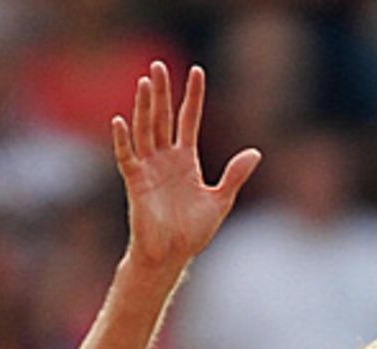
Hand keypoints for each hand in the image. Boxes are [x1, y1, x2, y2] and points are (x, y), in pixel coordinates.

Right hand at [113, 61, 259, 276]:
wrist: (171, 257)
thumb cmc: (192, 233)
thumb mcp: (220, 201)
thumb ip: (234, 176)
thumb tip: (256, 153)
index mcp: (185, 160)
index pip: (188, 119)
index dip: (193, 96)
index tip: (197, 71)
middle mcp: (165, 158)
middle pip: (162, 117)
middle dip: (162, 92)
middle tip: (159, 64)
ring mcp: (149, 168)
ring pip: (145, 130)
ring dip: (144, 107)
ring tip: (145, 82)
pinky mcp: (136, 183)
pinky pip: (127, 157)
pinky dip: (122, 140)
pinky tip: (120, 121)